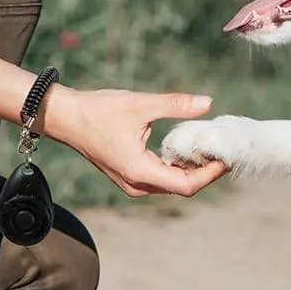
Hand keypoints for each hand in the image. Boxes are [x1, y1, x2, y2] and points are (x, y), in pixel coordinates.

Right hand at [43, 86, 228, 197]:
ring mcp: (130, 182)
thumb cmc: (98, 110)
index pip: (186, 185)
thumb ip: (174, 105)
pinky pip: (158, 178)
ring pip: (170, 184)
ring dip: (189, 170)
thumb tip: (207, 102)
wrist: (65, 117)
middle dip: (203, 171)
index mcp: (139, 171)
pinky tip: (183, 149)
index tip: (225, 157)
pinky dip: (174, 167)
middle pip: (180, 187)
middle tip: (220, 149)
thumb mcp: (139, 104)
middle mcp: (135, 184)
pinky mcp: (127, 175)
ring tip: (205, 148)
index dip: (209, 174)